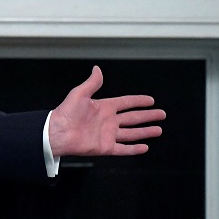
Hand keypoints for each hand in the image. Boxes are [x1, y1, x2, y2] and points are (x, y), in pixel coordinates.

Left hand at [48, 66, 165, 156]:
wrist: (58, 133)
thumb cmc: (65, 113)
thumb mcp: (79, 94)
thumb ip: (92, 83)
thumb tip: (97, 69)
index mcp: (103, 107)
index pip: (126, 103)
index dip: (138, 101)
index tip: (150, 100)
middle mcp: (108, 121)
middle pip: (133, 118)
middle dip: (147, 116)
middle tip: (161, 114)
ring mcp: (108, 134)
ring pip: (132, 133)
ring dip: (145, 132)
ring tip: (158, 130)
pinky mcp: (105, 147)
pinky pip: (123, 148)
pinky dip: (134, 149)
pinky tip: (145, 147)